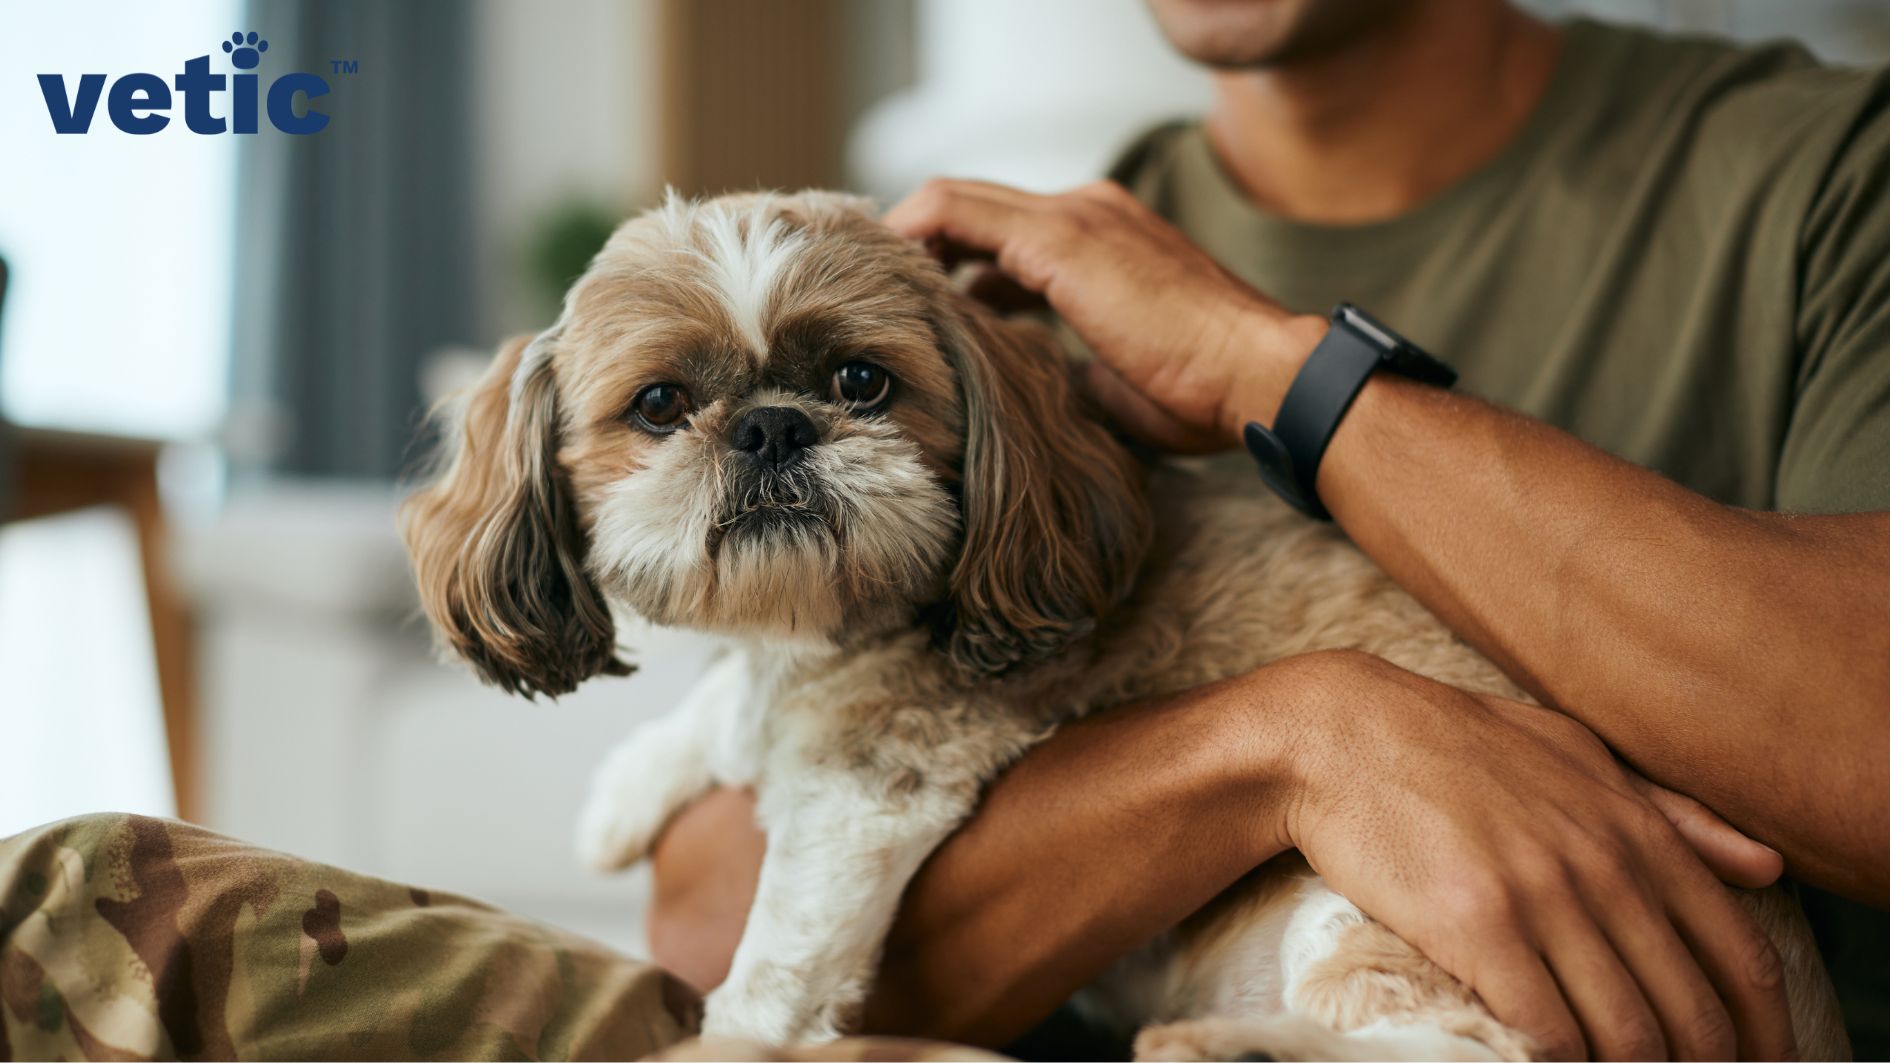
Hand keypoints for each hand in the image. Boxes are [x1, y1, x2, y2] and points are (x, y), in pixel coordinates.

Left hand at [884, 178, 1326, 451]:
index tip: (920, 308)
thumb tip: (1037, 384)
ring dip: (912, 244)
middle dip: (922, 249)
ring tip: (877, 297)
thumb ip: (1072, 364)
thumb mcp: (1118, 377)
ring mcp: (1076, 217)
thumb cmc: (1206, 391)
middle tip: (880, 299)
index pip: (1008, 233)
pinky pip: (955, 214)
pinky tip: (890, 283)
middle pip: (975, 210)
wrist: (1257, 375)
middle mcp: (1090, 211)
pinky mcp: (1061, 239)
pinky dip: (915, 239)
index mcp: (1108, 238)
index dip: (956, 263)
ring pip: (959, 203)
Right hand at [1280, 650, 1791, 1060]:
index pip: (1741, 959)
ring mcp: (1543, 898)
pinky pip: (1548, 1030)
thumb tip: (1767, 868)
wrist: (1339, 734)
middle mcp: (1605, 867)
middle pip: (1691, 1013)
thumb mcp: (1575, 754)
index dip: (1760, 1031)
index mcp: (1637, 830)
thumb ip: (1671, 813)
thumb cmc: (1454, 743)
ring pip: (1626, 1034)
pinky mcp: (1477, 927)